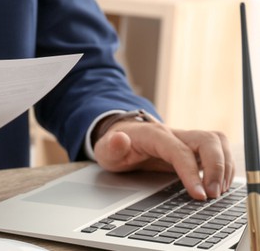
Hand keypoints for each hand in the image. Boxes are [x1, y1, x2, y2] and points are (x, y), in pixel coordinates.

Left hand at [93, 118, 233, 200]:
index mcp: (154, 135)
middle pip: (208, 140)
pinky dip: (225, 168)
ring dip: (225, 167)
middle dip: (217, 168)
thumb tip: (119, 139)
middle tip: (212, 195)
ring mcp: (187, 140)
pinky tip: (219, 186)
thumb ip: (111, 146)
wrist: (120, 138)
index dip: (192, 172)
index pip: (180, 151)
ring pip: (218, 143)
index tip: (199, 194)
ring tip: (218, 192)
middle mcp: (175, 134)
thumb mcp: (105, 149)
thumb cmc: (114, 146)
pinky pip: (219, 152)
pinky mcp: (194, 149)